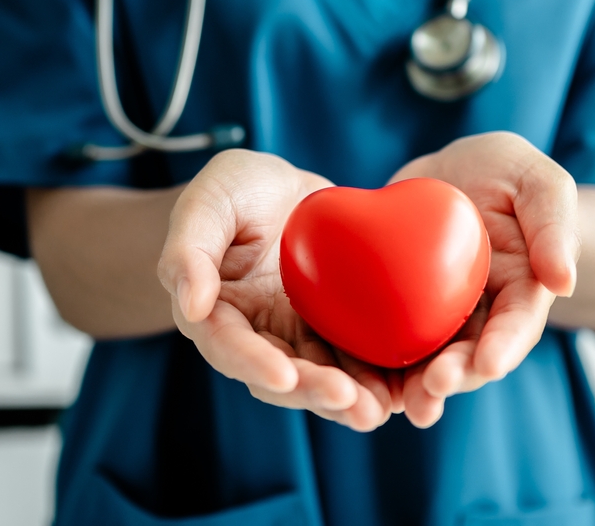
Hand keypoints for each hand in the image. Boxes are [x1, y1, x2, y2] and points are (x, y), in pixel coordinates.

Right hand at [157, 150, 393, 430]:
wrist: (277, 187)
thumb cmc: (231, 189)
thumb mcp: (205, 202)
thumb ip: (188, 249)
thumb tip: (191, 304)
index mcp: (216, 312)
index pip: (229, 347)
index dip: (255, 364)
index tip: (285, 377)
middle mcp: (256, 334)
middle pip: (281, 375)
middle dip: (313, 392)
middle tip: (349, 401)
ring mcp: (297, 334)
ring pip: (322, 375)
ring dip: (350, 397)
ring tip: (382, 407)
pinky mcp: (332, 326)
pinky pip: (354, 355)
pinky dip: (378, 373)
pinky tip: (406, 384)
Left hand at [387, 132, 579, 426]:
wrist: (452, 172)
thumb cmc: (506, 173)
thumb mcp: (538, 183)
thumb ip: (554, 226)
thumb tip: (565, 282)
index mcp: (520, 289)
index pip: (515, 324)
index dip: (503, 347)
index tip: (488, 366)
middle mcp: (480, 311)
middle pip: (470, 353)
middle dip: (454, 375)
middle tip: (432, 389)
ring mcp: (439, 313)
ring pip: (429, 355)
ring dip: (416, 383)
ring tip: (400, 403)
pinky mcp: (399, 304)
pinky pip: (388, 333)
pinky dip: (377, 359)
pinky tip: (358, 377)